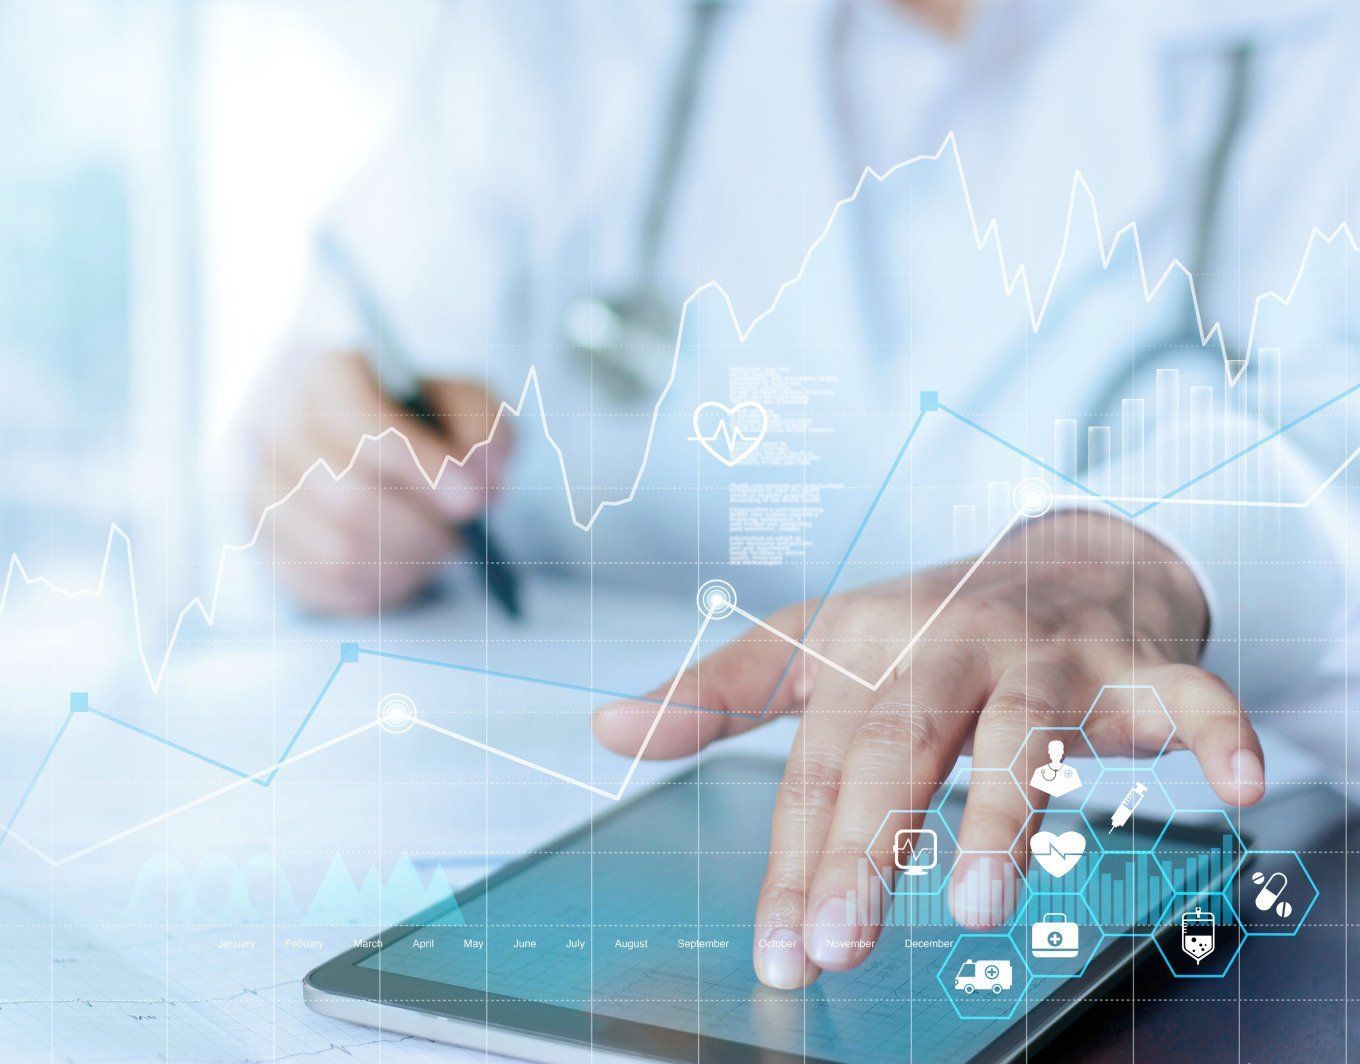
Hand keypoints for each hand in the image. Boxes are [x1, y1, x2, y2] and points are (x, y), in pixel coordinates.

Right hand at [251, 350, 510, 614]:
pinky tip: (403, 566)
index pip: (359, 423)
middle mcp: (279, 429)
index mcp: (326, 376)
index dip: (419, 465)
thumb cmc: (424, 427)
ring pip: (338, 551)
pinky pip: (328, 585)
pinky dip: (380, 587)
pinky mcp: (268, 546)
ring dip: (404, 563)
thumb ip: (481, 424)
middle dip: (420, 528)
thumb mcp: (466, 405)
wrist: (379, 462)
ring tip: (433, 548)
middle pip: (348, 497)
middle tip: (459, 537)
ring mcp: (264, 491)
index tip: (472, 499)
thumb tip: (476, 470)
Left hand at [591, 510, 1261, 988]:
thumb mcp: (812, 648)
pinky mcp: (1137, 662)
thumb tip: (602, 728)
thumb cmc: (924, 625)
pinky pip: (1186, 694)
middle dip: (868, 848)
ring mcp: (1046, 652)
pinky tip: (1235, 785)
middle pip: (899, 748)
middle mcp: (949, 644)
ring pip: (1024, 731)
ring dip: (1002, 812)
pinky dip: (1214, 730)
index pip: (816, 770)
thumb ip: (715, 694)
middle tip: (841, 941)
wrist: (1065, 553)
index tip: (779, 952)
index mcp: (865, 651)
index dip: (793, 861)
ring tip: (978, 905)